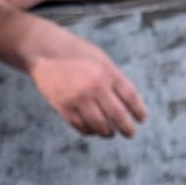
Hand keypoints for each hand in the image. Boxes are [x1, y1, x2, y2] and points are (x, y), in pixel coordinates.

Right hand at [25, 23, 146, 137]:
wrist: (44, 50)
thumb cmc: (76, 53)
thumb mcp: (101, 59)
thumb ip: (114, 79)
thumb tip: (128, 104)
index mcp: (107, 72)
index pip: (130, 97)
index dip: (139, 111)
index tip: (142, 119)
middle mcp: (95, 86)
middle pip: (118, 115)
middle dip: (127, 128)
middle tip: (130, 133)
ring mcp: (79, 99)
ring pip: (100, 125)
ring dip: (108, 132)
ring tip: (111, 133)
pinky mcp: (64, 107)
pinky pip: (81, 126)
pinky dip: (90, 131)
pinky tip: (93, 130)